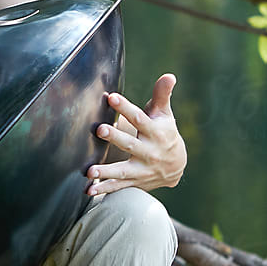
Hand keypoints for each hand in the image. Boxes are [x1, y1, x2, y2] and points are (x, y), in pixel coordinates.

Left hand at [86, 73, 185, 197]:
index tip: (111, 97)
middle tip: (100, 129)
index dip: (125, 107)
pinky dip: (104, 189)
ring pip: (124, 170)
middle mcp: (150, 151)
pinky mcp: (135, 181)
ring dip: (107, 172)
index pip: (140, 118)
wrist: (178, 165)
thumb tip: (169, 75)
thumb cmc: (165, 131)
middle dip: (115, 137)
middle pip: (131, 144)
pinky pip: (119, 186)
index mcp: (156, 132)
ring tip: (90, 171)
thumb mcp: (165, 114)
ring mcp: (142, 168)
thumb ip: (162, 95)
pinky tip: (88, 190)